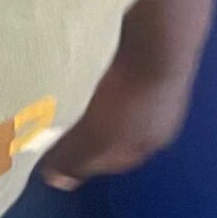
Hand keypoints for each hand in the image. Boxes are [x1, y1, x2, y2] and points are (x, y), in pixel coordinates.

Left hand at [42, 57, 198, 190]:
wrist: (159, 37)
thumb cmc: (133, 93)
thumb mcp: (99, 134)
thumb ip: (78, 157)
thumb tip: (57, 180)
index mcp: (153, 140)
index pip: (117, 161)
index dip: (87, 162)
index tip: (58, 158)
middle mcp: (159, 115)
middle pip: (119, 131)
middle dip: (90, 132)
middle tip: (58, 126)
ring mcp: (155, 85)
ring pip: (118, 103)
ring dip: (94, 103)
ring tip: (67, 97)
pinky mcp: (145, 56)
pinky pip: (118, 75)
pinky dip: (101, 78)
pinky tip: (85, 69)